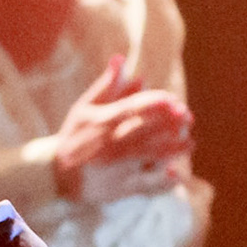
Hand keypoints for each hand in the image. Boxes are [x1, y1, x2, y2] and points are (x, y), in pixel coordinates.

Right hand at [53, 55, 193, 201]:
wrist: (56, 174)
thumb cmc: (75, 135)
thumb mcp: (84, 108)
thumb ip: (107, 86)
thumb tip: (121, 58)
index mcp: (100, 123)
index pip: (129, 110)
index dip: (152, 104)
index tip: (172, 99)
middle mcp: (108, 146)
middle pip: (142, 132)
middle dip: (167, 124)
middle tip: (187, 116)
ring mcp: (114, 168)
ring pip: (147, 158)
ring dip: (171, 150)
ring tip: (190, 143)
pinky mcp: (119, 188)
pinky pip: (144, 186)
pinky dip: (162, 182)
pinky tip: (177, 174)